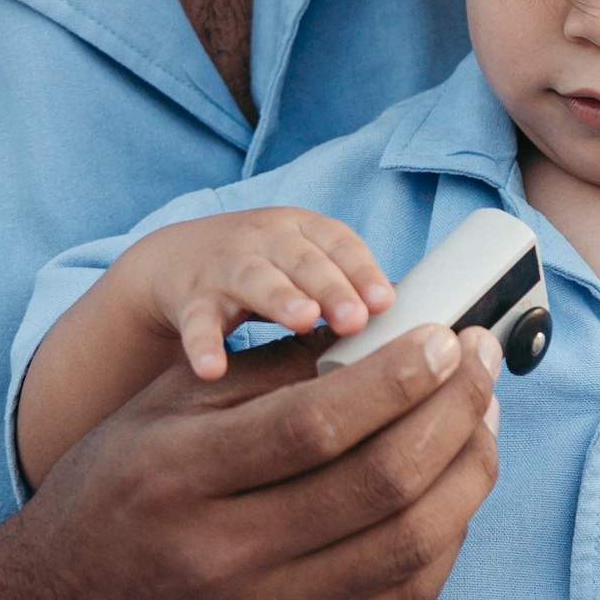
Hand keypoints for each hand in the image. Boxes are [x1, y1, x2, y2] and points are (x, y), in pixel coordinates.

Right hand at [23, 318, 500, 599]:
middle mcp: (220, 558)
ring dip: (466, 471)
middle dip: (451, 411)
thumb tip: (381, 331)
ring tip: (483, 417)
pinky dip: (448, 533)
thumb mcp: (160, 409)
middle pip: (378, 484)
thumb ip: (266, 372)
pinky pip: (403, 598)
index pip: (315, 426)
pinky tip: (455, 485)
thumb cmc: (113, 493)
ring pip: (409, 545)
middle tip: (480, 361)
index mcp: (176, 479)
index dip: (398, 378)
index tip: (445, 336)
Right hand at [125, 208, 393, 380]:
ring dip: (280, 296)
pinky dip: (202, 343)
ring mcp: (225, 265)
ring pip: (253, 277)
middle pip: (302, 257)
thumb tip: (422, 333)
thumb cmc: (269, 270)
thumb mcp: (309, 267)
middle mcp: (266, 239)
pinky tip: (213, 369)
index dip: (363, 270)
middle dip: (331, 286)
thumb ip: (352, 292)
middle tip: (357, 319)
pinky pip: (196, 320)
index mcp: (303, 230)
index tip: (388, 302)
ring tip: (303, 321)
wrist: (178, 260)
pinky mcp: (190, 298)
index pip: (339, 242)